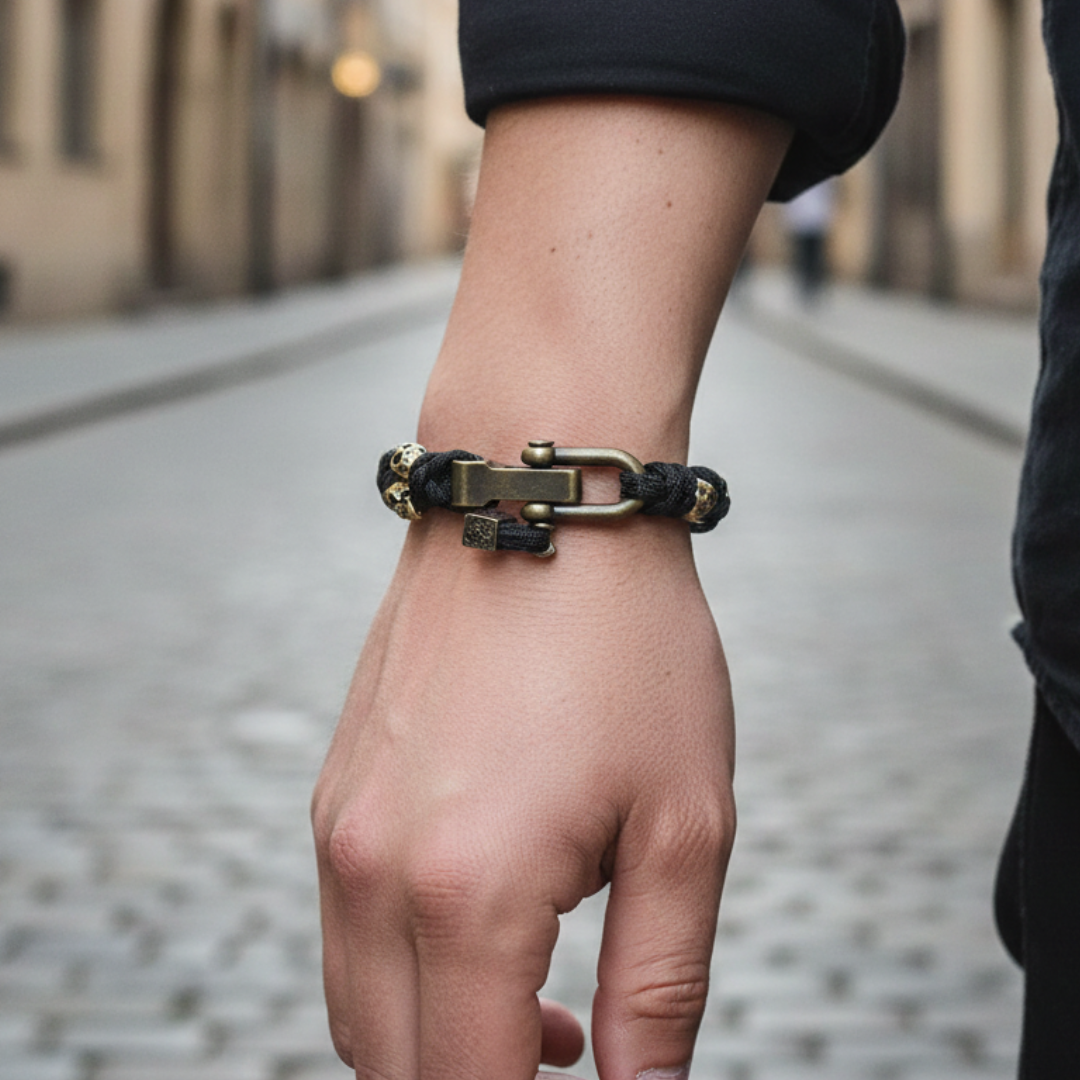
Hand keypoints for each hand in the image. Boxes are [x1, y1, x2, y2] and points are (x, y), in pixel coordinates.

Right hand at [312, 512, 734, 1079]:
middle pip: (394, 1069)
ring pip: (360, 1007)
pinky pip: (348, 927)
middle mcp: (375, 872)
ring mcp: (339, 827)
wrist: (535, 507)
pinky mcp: (335, 791)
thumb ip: (658, 985)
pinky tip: (487, 928)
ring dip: (436, 1043)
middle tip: (573, 1060)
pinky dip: (404, 972)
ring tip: (543, 1016)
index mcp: (468, 894)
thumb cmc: (629, 650)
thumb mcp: (684, 823)